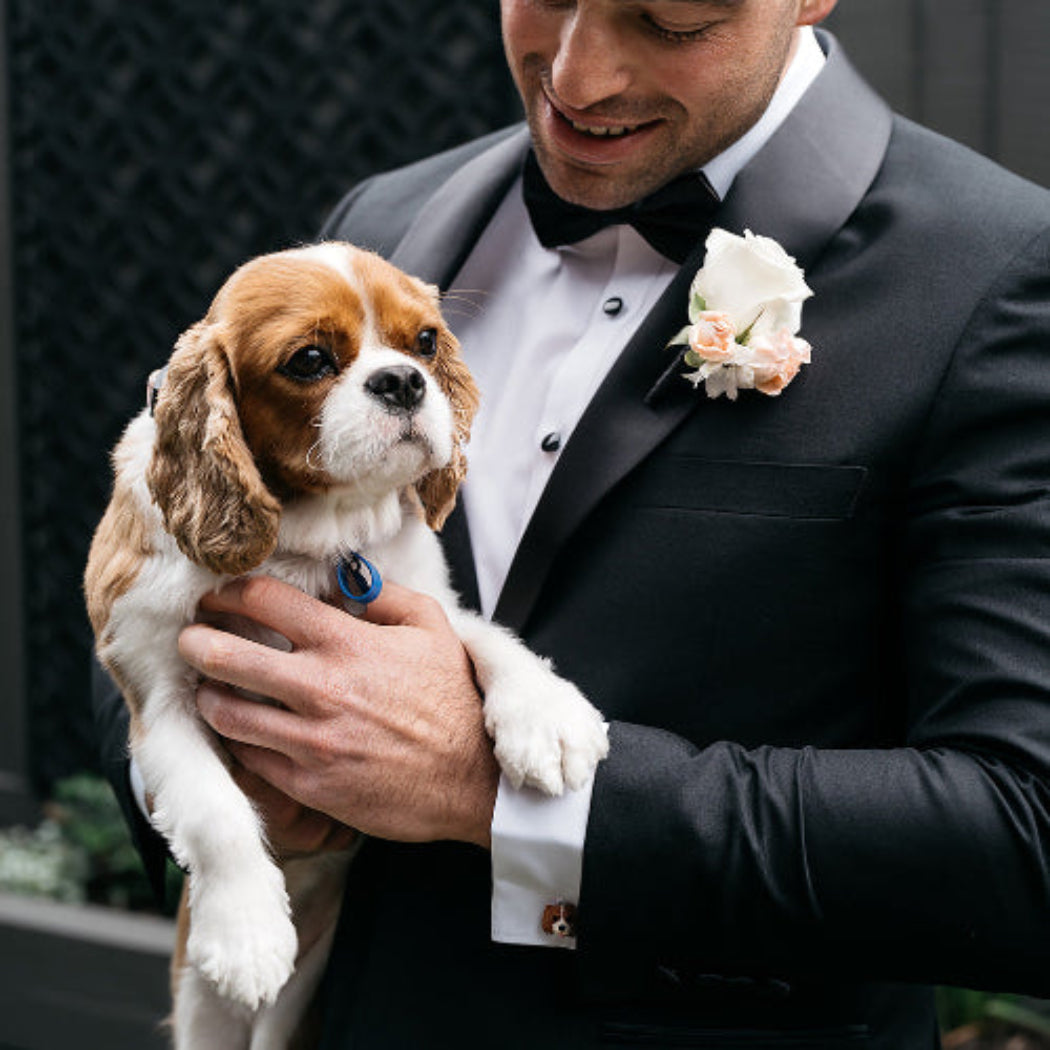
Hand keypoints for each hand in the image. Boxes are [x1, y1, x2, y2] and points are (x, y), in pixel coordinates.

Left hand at [178, 576, 499, 848]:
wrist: (472, 777)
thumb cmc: (452, 698)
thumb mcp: (432, 628)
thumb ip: (383, 596)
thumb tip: (343, 579)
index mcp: (348, 643)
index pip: (265, 601)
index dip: (230, 590)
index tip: (219, 593)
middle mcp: (321, 688)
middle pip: (225, 656)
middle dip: (195, 641)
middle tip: (188, 637)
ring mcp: (310, 741)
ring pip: (225, 713)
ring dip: (207, 695)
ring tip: (206, 687)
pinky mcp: (308, 785)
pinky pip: (249, 758)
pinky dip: (238, 741)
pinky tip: (240, 730)